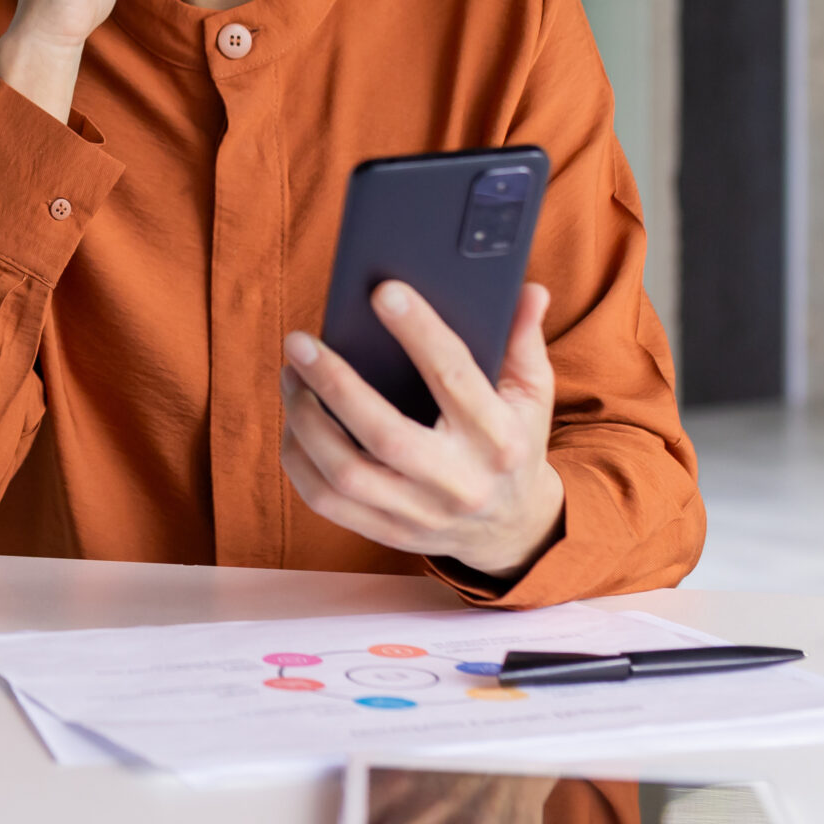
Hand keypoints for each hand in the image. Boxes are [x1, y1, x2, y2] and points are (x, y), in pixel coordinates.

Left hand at [279, 282, 565, 579]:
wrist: (512, 528)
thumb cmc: (514, 444)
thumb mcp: (531, 395)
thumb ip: (523, 342)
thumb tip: (528, 290)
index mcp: (499, 440)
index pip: (455, 378)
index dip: (419, 332)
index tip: (384, 292)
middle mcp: (459, 483)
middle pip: (384, 434)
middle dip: (335, 384)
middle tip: (300, 342)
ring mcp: (421, 514)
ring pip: (345, 473)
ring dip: (306, 421)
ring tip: (291, 376)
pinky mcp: (389, 533)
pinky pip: (326, 502)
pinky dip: (299, 460)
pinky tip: (293, 422)